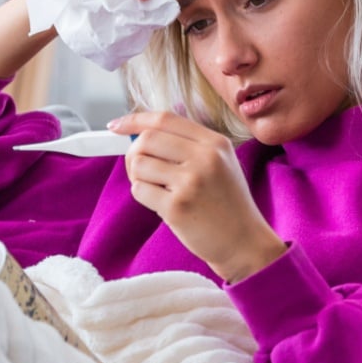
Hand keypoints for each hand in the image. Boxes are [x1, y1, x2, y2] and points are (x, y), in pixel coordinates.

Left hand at [107, 111, 288, 282]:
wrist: (244, 243)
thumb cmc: (227, 204)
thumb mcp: (221, 163)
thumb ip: (189, 145)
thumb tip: (142, 134)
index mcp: (215, 143)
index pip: (165, 119)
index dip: (135, 120)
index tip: (116, 125)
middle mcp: (205, 158)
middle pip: (147, 139)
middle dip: (133, 154)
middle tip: (140, 170)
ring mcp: (191, 182)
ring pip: (139, 165)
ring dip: (139, 178)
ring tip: (158, 190)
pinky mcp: (177, 206)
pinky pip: (140, 190)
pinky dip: (143, 196)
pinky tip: (162, 205)